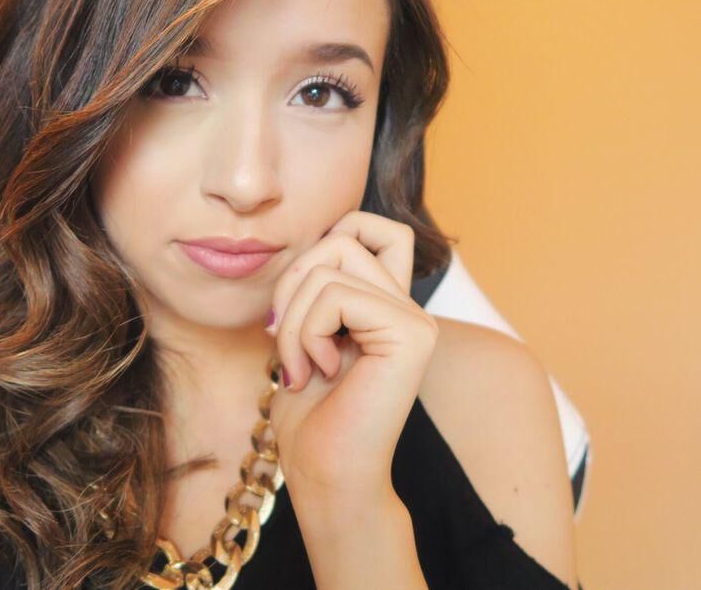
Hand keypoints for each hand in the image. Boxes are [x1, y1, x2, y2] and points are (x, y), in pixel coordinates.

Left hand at [264, 210, 439, 502]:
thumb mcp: (300, 333)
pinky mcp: (412, 334)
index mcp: (386, 303)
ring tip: (301, 366)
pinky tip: (321, 372)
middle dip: (292, 284)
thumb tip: (304, 242)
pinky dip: (307, 333)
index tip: (297, 304)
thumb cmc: (308, 416)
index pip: (369, 226)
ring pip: (331, 265)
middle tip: (285, 339)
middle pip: (342, 237)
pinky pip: (336, 295)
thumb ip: (314, 285)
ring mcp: (416, 319)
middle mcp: (409, 306)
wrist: (325, 474)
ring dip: (294, 318)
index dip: (328, 241)